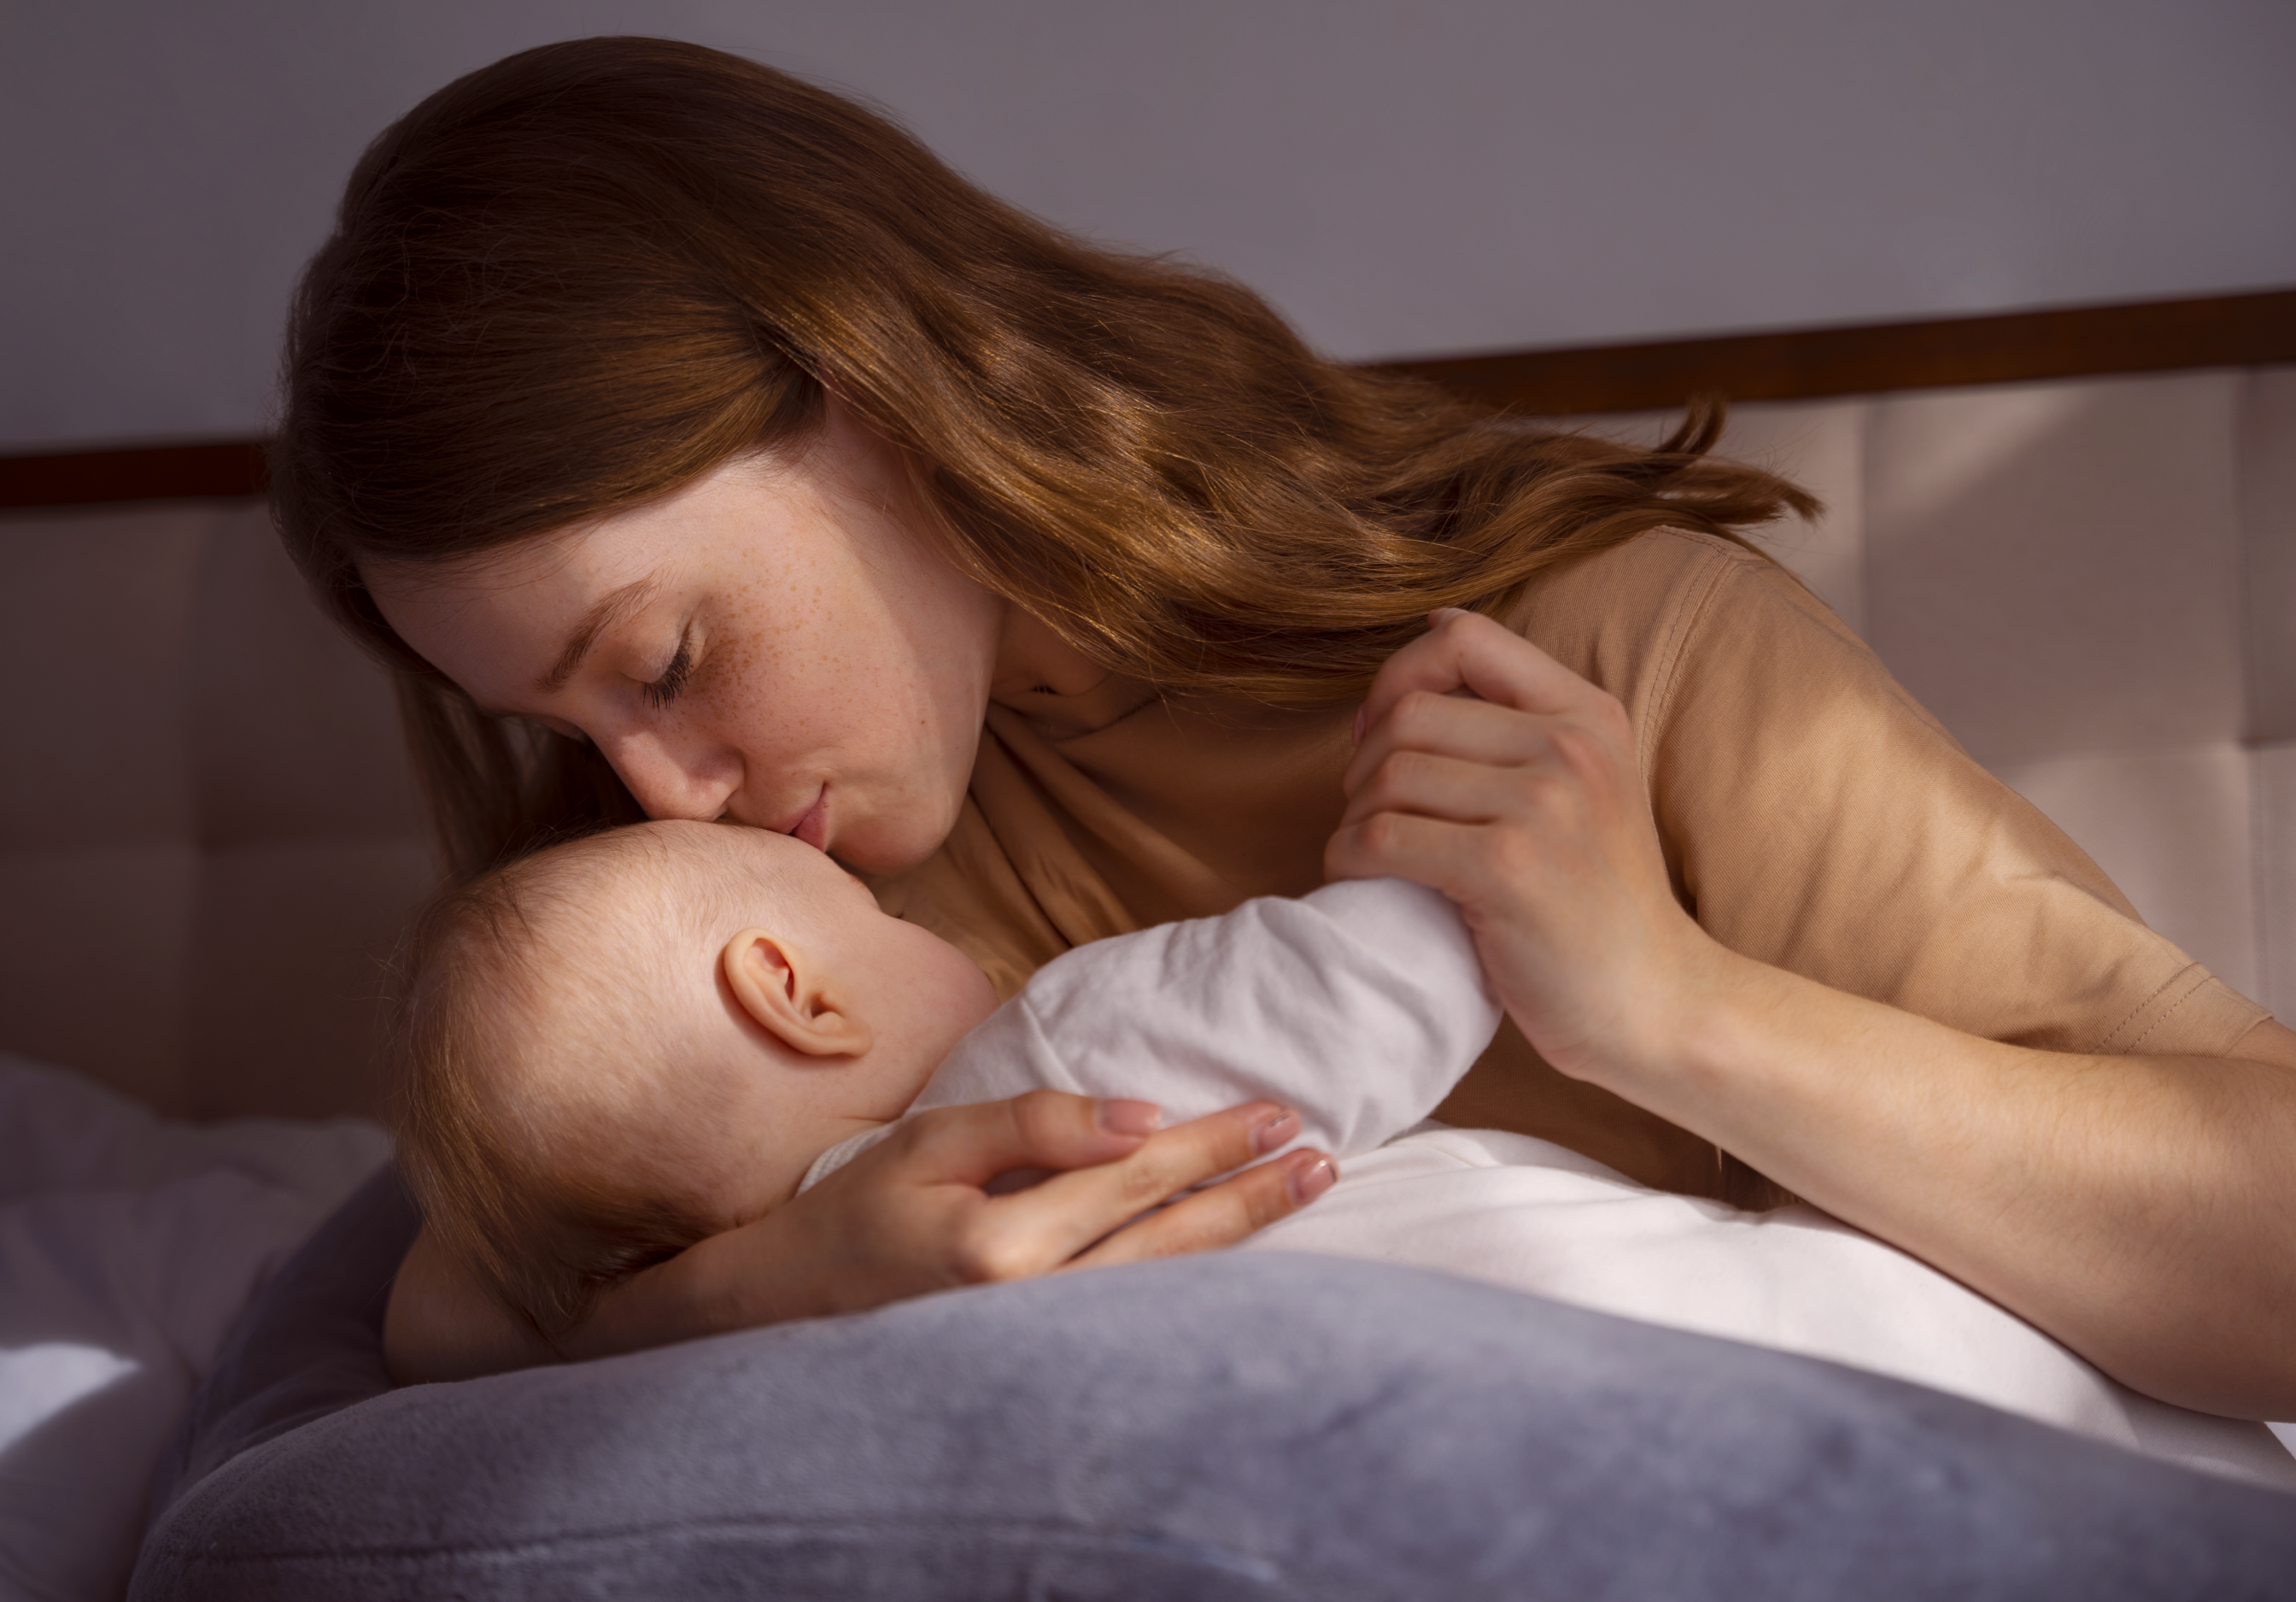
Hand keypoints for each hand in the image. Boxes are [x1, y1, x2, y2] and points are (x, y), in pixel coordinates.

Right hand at [576, 1092, 1330, 1354]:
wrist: (784, 1314)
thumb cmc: (855, 1214)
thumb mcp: (931, 1142)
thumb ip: (1038, 1124)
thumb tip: (1144, 1114)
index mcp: (1002, 1247)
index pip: (1137, 1181)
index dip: (1214, 1144)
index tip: (1279, 1113)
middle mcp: (1035, 1310)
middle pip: (1174, 1244)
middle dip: (1253, 1196)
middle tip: (1320, 1156)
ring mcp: (1044, 1352)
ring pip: (1170, 1291)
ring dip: (1243, 1239)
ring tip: (1304, 1193)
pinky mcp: (1046, 1368)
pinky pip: (1140, 1320)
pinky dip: (1198, 1284)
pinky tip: (1240, 1256)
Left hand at [1325, 608, 1720, 1088]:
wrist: (1655, 1003)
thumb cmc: (1596, 902)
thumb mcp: (1584, 784)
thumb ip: (1519, 716)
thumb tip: (1432, 624)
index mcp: (1588, 714)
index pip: (1463, 637)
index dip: (1398, 675)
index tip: (1383, 731)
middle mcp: (1570, 747)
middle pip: (1410, 711)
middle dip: (1363, 759)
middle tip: (1369, 810)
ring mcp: (1542, 806)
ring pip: (1388, 774)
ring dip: (1353, 815)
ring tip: (1368, 849)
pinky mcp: (1507, 870)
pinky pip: (1382, 838)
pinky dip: (1350, 857)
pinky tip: (1362, 878)